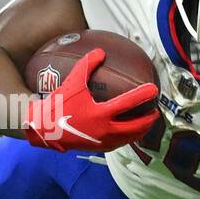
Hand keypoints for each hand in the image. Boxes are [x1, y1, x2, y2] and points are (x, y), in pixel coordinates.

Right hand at [24, 48, 157, 151]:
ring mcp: (102, 141)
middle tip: (155, 112)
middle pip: (134, 127)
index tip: (153, 90)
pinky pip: (118, 143)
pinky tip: (128, 133)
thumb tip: (100, 51)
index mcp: (100, 114)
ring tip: (147, 124)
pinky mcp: (97, 147)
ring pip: (128, 138)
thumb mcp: (72, 83)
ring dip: (140, 131)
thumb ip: (86, 66)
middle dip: (148, 120)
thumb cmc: (58, 105)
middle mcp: (105, 130)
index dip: (142, 95)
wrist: (44, 129)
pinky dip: (127, 138)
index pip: (127, 104)